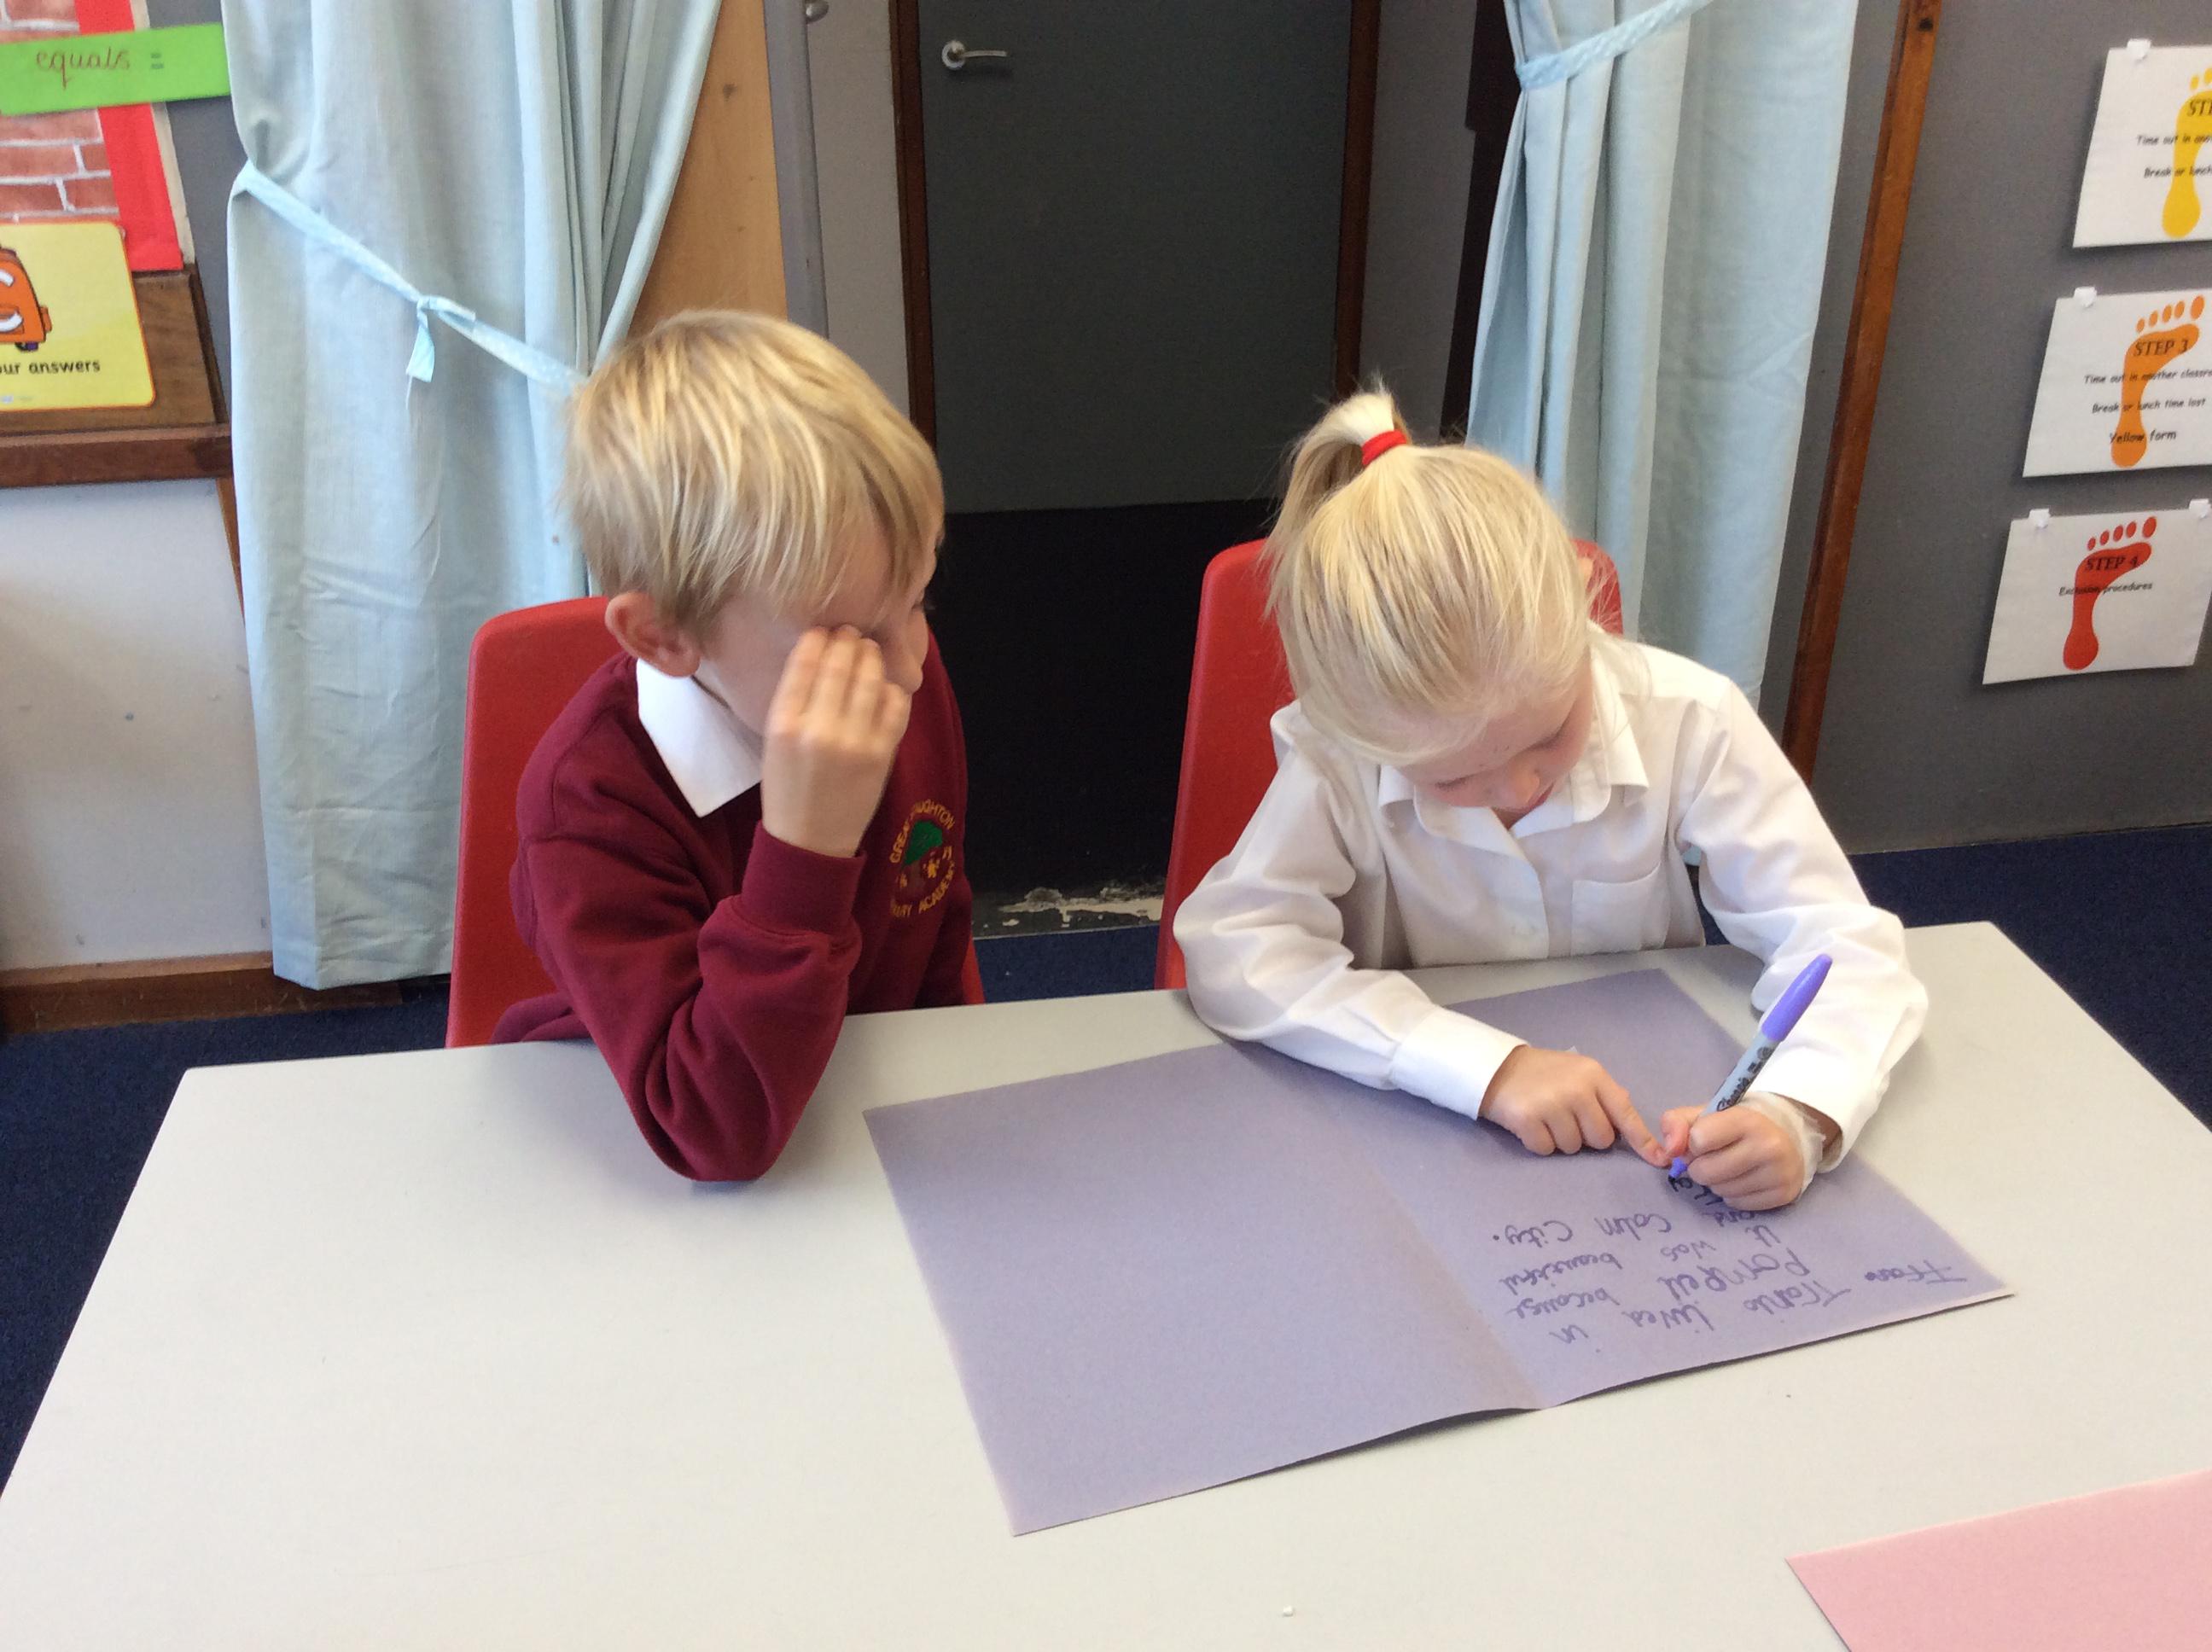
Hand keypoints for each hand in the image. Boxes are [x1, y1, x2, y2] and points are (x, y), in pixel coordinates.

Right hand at [759, 627, 912, 857]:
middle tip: (852, 632)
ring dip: (872, 657)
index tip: (824, 629)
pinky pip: (896, 706)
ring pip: (871, 679)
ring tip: (869, 650)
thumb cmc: (786, 788)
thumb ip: (793, 700)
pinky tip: (887, 685)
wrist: (810, 840)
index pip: (805, 662)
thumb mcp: (773, 742)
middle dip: (848, 640)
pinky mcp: (883, 754)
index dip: (818, 637)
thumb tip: (819, 654)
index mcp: (784, 723)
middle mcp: (819, 727)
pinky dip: (893, 689)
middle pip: (840, 664)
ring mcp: (855, 740)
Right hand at [1479, 1046, 1666, 1163]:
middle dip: (1587, 1136)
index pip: (1625, 1113)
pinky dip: (1539, 1143)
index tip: (1660, 1159)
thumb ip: (1605, 1095)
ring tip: (1545, 1118)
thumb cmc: (1544, 1073)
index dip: (1643, 1140)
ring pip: (1573, 1148)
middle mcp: (1577, 1090)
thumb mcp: (1579, 1072)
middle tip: (1566, 1118)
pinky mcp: (1528, 1120)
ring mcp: (1552, 1105)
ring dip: (1561, 1140)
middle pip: (1601, 1139)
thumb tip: (1630, 1126)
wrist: (1496, 1067)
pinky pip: (1546, 1150)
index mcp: (1594, 1076)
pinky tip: (1531, 1124)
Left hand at [1658, 1103, 1806, 1210]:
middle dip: (1700, 1167)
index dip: (1693, 1143)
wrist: (1788, 1136)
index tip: (1703, 1141)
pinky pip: (1737, 1204)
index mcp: (1746, 1119)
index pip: (1698, 1139)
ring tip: (1730, 1168)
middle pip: (1705, 1172)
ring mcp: (1779, 1172)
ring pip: (1720, 1191)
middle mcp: (1767, 1146)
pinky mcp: (1783, 1194)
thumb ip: (1676, 1122)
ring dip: (1716, 1182)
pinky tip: (1744, 1180)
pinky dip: (1733, 1195)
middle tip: (1713, 1158)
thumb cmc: (1737, 1125)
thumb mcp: (1706, 1114)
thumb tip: (1669, 1151)